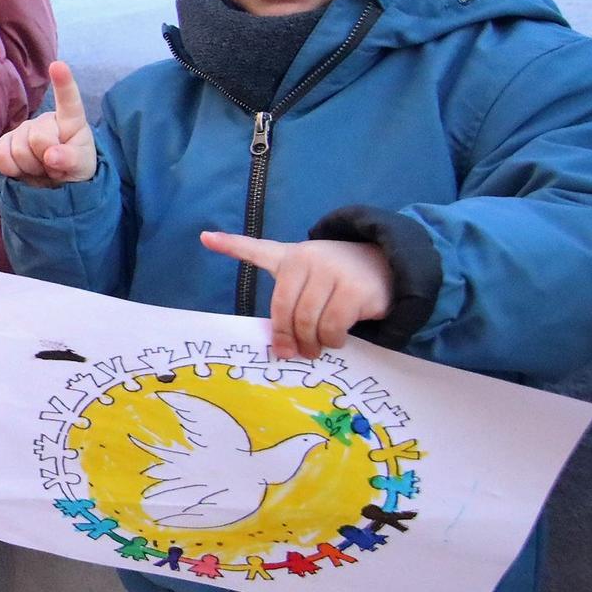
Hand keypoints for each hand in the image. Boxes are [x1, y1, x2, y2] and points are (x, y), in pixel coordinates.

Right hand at [0, 61, 94, 186]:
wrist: (52, 186)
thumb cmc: (73, 170)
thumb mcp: (82, 168)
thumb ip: (71, 160)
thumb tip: (50, 155)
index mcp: (70, 121)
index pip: (68, 101)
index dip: (63, 83)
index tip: (58, 66)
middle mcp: (44, 121)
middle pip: (38, 137)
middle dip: (45, 158)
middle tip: (53, 168)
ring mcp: (22, 131)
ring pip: (18, 149)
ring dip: (29, 167)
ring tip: (40, 169)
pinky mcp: (3, 144)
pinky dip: (10, 168)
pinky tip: (21, 170)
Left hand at [201, 232, 392, 360]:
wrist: (386, 268)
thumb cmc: (337, 279)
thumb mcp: (306, 279)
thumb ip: (287, 304)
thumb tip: (279, 349)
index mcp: (290, 257)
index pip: (257, 250)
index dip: (230, 244)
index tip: (205, 238)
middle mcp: (308, 260)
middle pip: (284, 310)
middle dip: (287, 338)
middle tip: (293, 354)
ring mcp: (332, 273)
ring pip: (308, 322)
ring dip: (311, 343)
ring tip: (316, 348)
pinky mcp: (355, 290)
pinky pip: (333, 327)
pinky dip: (332, 341)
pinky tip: (336, 339)